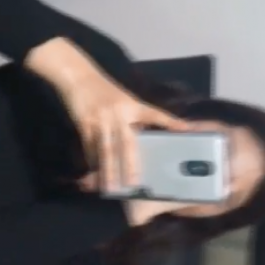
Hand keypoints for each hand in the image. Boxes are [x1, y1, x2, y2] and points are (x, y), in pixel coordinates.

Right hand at [26, 38, 188, 191]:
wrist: (78, 77)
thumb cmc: (104, 90)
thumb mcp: (124, 100)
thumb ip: (135, 117)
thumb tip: (144, 137)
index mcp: (133, 106)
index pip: (155, 114)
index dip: (170, 122)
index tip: (185, 130)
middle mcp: (119, 113)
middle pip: (126, 143)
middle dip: (130, 164)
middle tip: (135, 183)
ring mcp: (101, 119)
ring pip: (106, 149)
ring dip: (108, 169)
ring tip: (110, 187)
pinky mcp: (85, 123)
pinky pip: (90, 146)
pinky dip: (92, 160)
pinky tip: (94, 172)